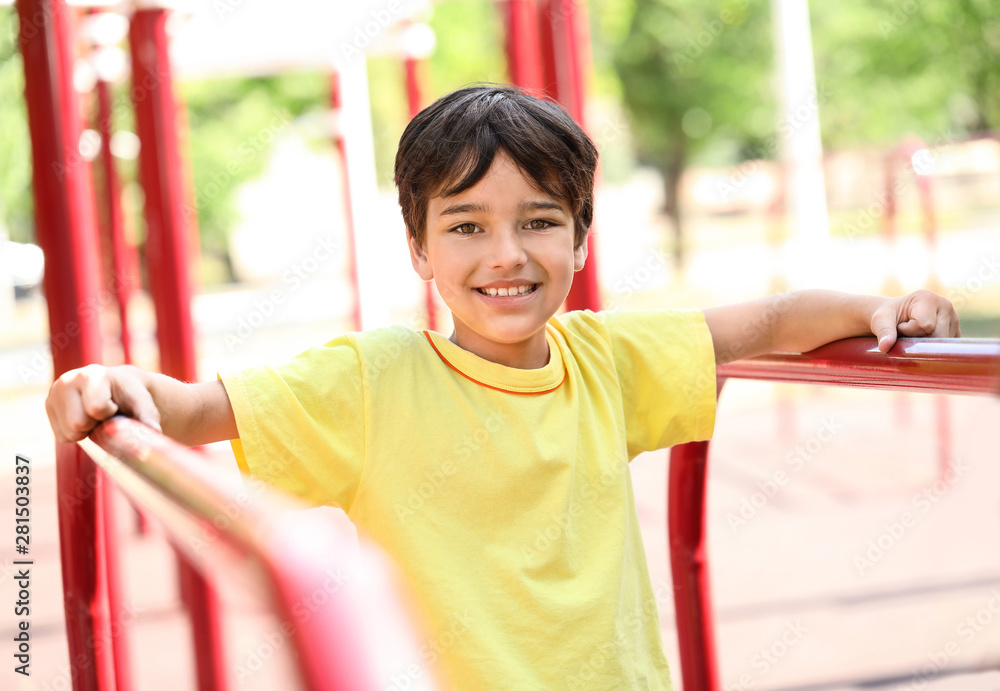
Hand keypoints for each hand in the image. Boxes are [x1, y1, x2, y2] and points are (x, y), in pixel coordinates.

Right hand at [46, 365, 161, 443]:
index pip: (95, 409)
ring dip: (85, 431)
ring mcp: (54, 393)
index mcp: (91, 374)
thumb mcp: (143, 402)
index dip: (108, 414)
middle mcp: (67, 380)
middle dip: (94, 425)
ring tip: (95, 416)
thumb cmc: (132, 395)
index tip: (115, 406)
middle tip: (104, 414)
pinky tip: (85, 418)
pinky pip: (62, 437)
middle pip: (77, 424)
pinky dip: (76, 433)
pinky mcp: (49, 406)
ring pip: (68, 433)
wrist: (118, 387)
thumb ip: (148, 415)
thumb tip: (154, 431)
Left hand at [870, 289, 959, 352]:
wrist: (893, 317)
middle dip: (920, 339)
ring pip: (944, 343)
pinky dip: (934, 347)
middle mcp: (945, 305)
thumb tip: (884, 347)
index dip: (909, 331)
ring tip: (915, 334)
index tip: (900, 325)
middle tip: (907, 332)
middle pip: (938, 335)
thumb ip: (884, 332)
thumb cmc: (886, 317)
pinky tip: (924, 338)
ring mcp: (954, 317)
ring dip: (926, 344)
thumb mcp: (880, 321)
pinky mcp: (956, 330)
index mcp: (928, 298)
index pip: (926, 325)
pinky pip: (947, 347)